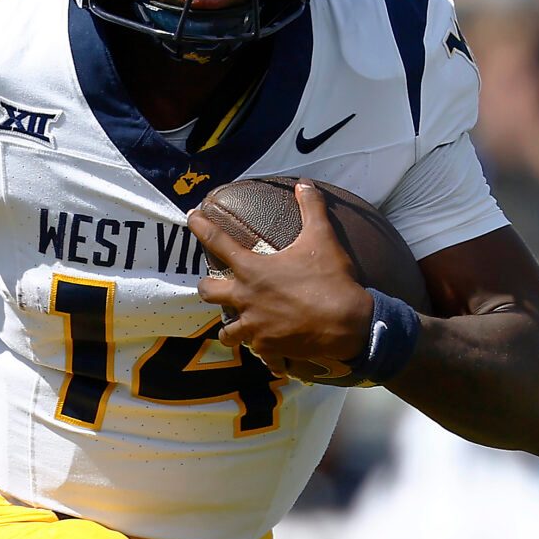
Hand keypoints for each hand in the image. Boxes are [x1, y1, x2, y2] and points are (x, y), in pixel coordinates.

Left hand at [189, 181, 372, 384]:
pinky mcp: (267, 349)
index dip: (200, 227)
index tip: (190, 217)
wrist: (347, 324)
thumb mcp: (322, 238)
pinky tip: (271, 353)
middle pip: (208, 292)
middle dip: (207, 287)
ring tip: (237, 325)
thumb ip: (311, 208)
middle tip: (212, 285)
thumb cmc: (331, 279)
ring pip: (226, 332)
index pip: (217, 242)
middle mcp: (245, 299)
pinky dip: (264, 353)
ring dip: (230, 328)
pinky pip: (258, 353)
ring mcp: (254, 327)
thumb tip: (305, 184)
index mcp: (253, 270)